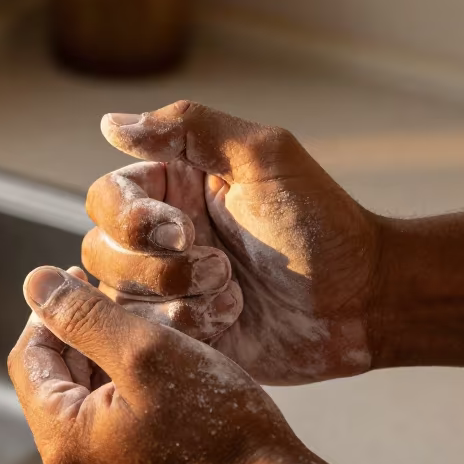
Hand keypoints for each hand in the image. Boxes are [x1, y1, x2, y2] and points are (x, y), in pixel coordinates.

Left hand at [7, 265, 313, 463]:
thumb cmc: (218, 428)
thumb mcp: (147, 353)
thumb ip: (84, 316)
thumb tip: (34, 284)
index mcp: (61, 444)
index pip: (28, 361)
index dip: (49, 313)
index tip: (81, 277)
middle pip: (54, 387)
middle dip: (80, 339)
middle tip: (120, 301)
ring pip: (85, 409)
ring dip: (105, 367)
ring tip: (147, 334)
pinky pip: (110, 436)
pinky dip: (126, 399)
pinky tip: (164, 378)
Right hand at [82, 100, 383, 384]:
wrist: (363, 301)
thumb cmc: (323, 226)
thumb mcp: (264, 158)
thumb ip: (190, 128)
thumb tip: (111, 125)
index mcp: (175, 190)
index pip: (106, 198)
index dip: (130, 218)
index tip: (181, 230)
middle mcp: (162, 239)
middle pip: (100, 251)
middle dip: (155, 266)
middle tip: (219, 266)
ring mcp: (170, 291)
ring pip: (116, 298)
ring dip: (173, 297)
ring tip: (231, 292)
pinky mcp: (184, 334)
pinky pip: (146, 338)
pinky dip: (184, 329)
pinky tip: (229, 320)